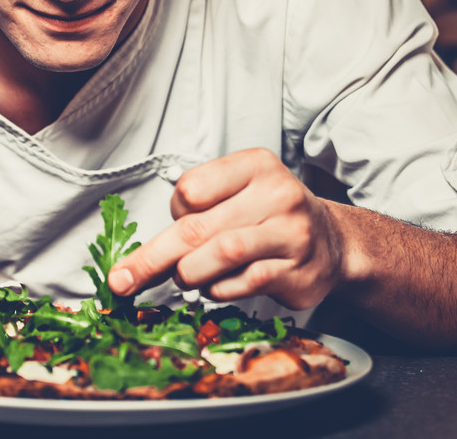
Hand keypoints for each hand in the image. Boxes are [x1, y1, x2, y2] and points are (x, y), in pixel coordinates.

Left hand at [107, 148, 344, 309]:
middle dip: (153, 258)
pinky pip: (244, 284)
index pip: (191, 189)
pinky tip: (217, 287)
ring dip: (190, 274)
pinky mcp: (299, 271)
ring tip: (185, 279)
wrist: (333, 243)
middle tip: (122, 281)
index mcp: (256, 166)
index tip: (178, 222)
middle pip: (198, 227)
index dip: (175, 212)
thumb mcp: (240, 193)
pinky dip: (219, 290)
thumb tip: (138, 255)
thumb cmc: (272, 216)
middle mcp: (278, 194)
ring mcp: (292, 234)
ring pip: (221, 255)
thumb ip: (199, 211)